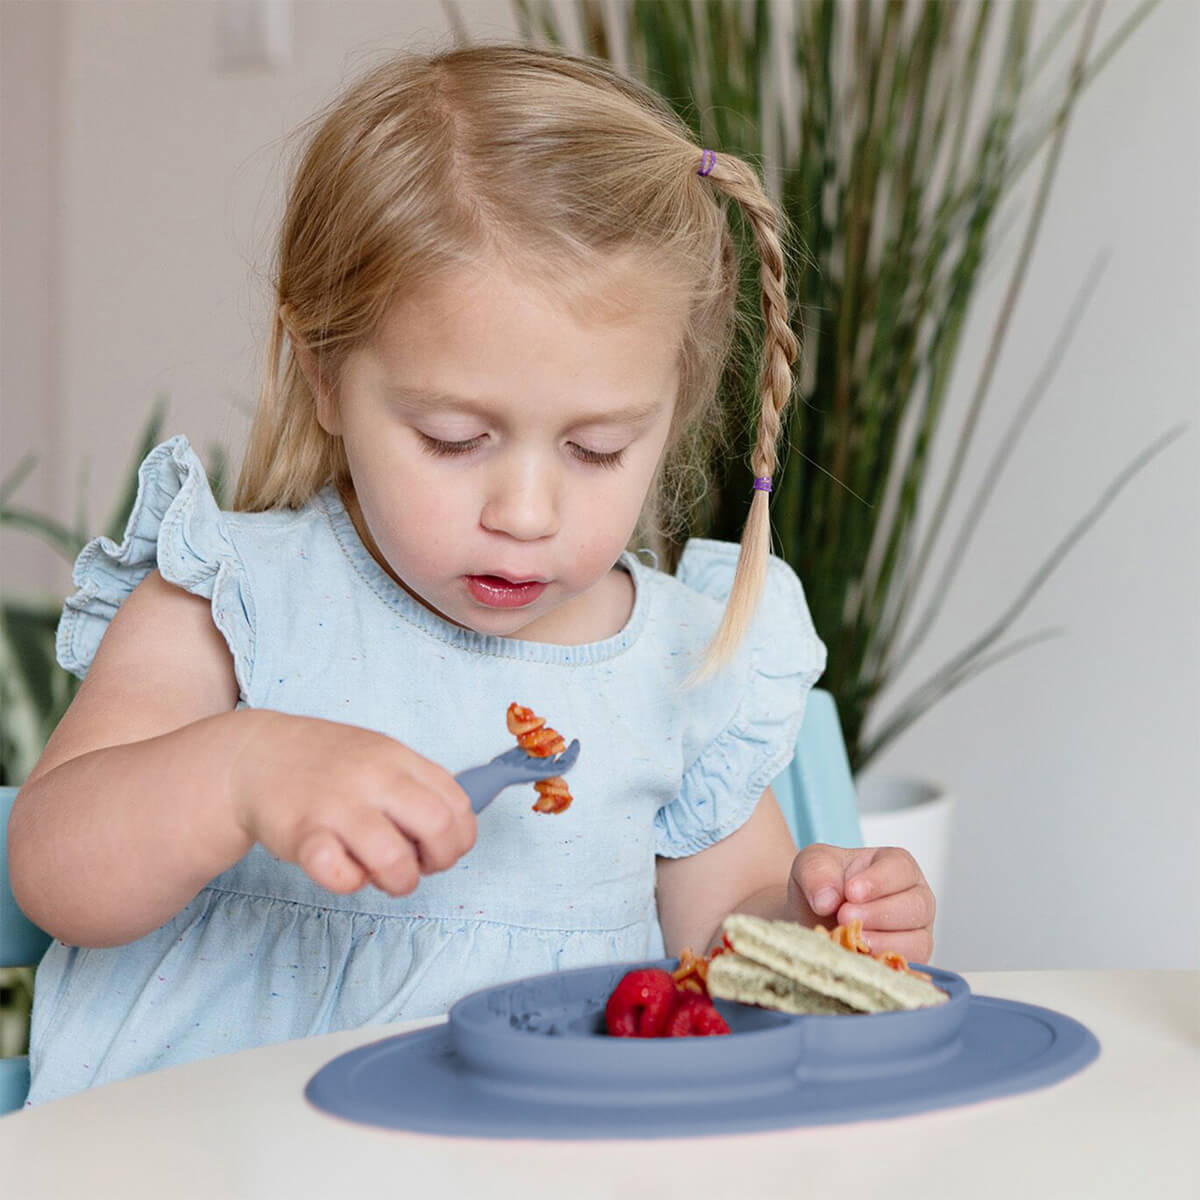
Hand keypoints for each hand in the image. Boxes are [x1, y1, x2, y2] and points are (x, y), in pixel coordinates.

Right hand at [227, 710, 475, 896]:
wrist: (255, 756)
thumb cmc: (326, 764)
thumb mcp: (380, 755)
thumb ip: (416, 785)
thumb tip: (454, 829)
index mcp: (399, 758)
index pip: (458, 803)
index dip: (459, 837)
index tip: (441, 848)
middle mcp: (373, 778)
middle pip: (437, 826)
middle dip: (440, 860)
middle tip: (418, 866)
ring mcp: (338, 806)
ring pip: (394, 859)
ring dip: (399, 881)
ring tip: (382, 875)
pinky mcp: (302, 835)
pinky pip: (340, 875)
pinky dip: (349, 882)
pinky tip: (343, 869)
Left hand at [786, 843, 935, 964]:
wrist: (812, 917)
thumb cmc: (823, 884)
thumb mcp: (812, 865)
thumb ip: (817, 873)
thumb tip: (827, 901)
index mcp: (897, 866)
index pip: (901, 869)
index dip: (878, 882)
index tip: (851, 892)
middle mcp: (915, 898)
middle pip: (917, 906)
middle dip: (878, 914)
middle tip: (844, 917)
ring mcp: (916, 932)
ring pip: (917, 941)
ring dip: (881, 942)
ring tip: (850, 938)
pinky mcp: (910, 962)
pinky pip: (909, 968)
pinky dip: (882, 965)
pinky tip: (857, 958)